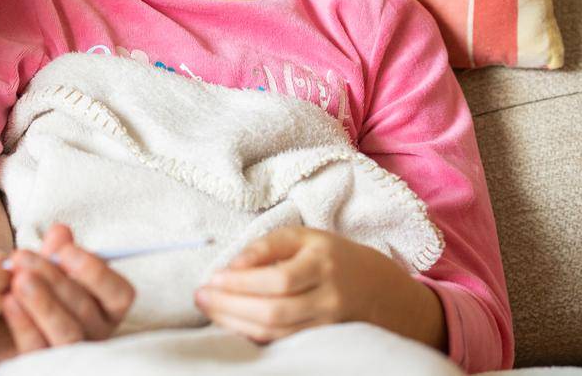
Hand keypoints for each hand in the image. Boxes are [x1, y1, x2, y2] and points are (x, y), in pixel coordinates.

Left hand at [0, 223, 133, 366]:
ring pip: (68, 333)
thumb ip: (54, 251)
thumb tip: (61, 231)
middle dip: (54, 279)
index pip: (120, 294)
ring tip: (18, 279)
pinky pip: (38, 348)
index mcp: (105, 308)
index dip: (97, 272)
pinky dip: (24, 323)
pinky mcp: (42, 367)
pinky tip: (8, 301)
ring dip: (43, 303)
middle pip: (86, 310)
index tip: (66, 250)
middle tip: (23, 257)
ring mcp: (71, 354)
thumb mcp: (42, 268)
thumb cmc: (31, 289)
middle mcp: (95, 334)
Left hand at [194, 226, 444, 349]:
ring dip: (235, 323)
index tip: (210, 278)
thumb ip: (267, 246)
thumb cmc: (333, 256)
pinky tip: (231, 324)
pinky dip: (252, 335)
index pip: (278, 279)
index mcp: (323, 263)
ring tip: (208, 309)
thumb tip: (231, 264)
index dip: (241, 282)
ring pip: (276, 332)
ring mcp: (329, 325)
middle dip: (230, 306)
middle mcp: (329, 297)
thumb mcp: (305, 238)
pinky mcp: (323, 342)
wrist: (382, 291)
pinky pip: (283, 343)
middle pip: (274, 311)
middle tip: (199, 296)